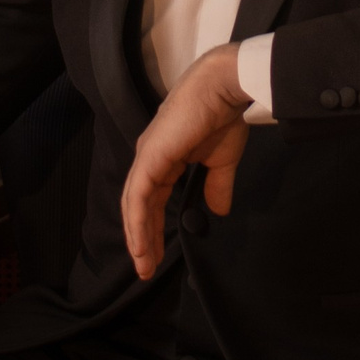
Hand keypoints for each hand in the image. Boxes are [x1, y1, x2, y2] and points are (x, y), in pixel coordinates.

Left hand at [119, 46, 252, 280]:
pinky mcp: (150, 158)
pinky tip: (142, 243)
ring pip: (134, 205)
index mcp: (165, 158)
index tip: (159, 256)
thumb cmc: (223, 117)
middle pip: (139, 206)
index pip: (152, 199)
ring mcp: (147, 158)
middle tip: (146, 269)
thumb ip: (217, 187)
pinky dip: (137, 222)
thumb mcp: (222, 161)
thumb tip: (218, 211)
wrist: (224, 90)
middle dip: (142, 239)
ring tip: (144, 265)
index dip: (154, 228)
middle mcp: (150, 159)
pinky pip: (138, 197)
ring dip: (137, 237)